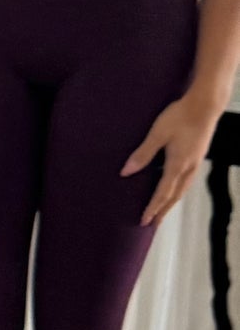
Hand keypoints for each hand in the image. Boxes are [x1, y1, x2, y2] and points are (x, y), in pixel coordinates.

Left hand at [123, 91, 219, 225]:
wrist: (205, 105)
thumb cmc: (179, 116)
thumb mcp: (157, 134)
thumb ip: (142, 154)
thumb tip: (125, 172)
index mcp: (177, 166)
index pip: (162, 194)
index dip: (152, 208)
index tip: (144, 221)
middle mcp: (188, 168)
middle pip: (174, 196)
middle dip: (162, 211)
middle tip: (153, 224)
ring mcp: (195, 163)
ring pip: (182, 190)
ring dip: (171, 202)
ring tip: (162, 210)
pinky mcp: (198, 156)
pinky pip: (187, 181)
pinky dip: (178, 190)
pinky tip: (175, 188)